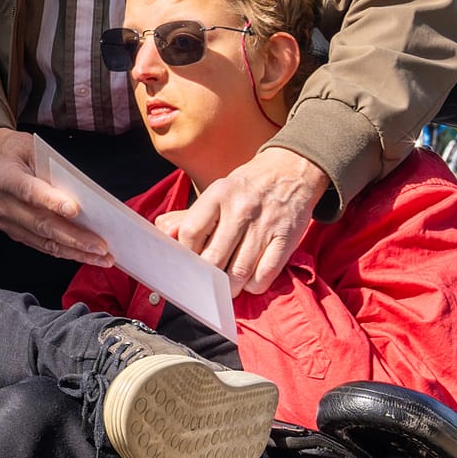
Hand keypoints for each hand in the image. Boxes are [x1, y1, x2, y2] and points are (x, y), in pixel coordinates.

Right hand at [0, 128, 110, 263]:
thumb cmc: (22, 154)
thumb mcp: (36, 150)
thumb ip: (55, 169)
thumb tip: (84, 194)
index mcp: (5, 177)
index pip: (30, 191)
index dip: (52, 202)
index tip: (76, 210)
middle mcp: (3, 203)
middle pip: (40, 224)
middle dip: (74, 237)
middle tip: (100, 245)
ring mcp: (8, 222)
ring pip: (44, 241)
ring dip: (75, 251)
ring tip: (101, 256)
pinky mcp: (15, 233)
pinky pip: (43, 245)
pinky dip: (67, 251)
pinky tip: (86, 254)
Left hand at [156, 147, 325, 294]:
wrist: (293, 169)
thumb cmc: (248, 187)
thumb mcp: (218, 190)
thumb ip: (190, 215)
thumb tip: (163, 236)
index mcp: (219, 193)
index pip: (190, 232)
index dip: (186, 255)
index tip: (189, 264)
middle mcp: (241, 208)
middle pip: (213, 258)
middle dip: (207, 280)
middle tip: (206, 286)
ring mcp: (265, 225)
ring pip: (239, 273)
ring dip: (230, 288)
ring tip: (227, 288)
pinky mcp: (286, 238)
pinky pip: (265, 275)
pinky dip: (254, 285)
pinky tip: (251, 280)